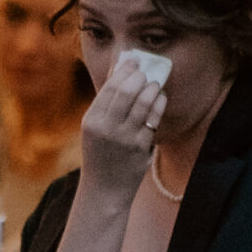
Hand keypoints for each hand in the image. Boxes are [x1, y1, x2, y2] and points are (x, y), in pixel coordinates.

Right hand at [76, 55, 166, 203]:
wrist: (104, 189)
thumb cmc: (100, 155)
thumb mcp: (94, 130)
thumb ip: (105, 105)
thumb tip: (119, 73)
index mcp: (91, 121)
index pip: (109, 88)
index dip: (124, 71)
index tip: (134, 61)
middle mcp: (106, 128)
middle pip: (126, 92)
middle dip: (139, 77)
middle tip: (145, 71)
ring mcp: (124, 138)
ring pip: (142, 104)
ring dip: (151, 88)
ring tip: (154, 83)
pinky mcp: (140, 147)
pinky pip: (153, 119)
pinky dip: (158, 105)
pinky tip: (160, 98)